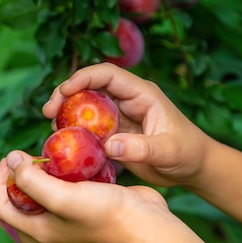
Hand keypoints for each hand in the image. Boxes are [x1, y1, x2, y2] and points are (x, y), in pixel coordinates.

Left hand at [0, 150, 175, 242]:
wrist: (146, 223)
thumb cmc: (104, 214)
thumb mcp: (62, 197)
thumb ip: (32, 181)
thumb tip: (11, 159)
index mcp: (39, 231)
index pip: (2, 207)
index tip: (10, 156)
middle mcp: (51, 225)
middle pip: (20, 199)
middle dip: (18, 176)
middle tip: (26, 154)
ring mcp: (69, 216)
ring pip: (43, 191)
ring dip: (40, 172)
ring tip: (46, 152)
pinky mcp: (86, 203)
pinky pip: (65, 186)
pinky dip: (62, 171)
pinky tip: (70, 156)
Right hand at [42, 62, 213, 186]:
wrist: (194, 167)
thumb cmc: (187, 154)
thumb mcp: (167, 151)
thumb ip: (141, 148)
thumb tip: (108, 145)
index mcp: (141, 93)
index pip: (107, 74)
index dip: (83, 78)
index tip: (64, 92)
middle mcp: (127, 99)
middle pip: (90, 86)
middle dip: (66, 94)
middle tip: (47, 112)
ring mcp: (119, 114)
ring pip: (85, 104)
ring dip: (66, 111)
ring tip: (49, 125)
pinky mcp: (114, 131)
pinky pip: (88, 125)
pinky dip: (73, 129)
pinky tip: (63, 140)